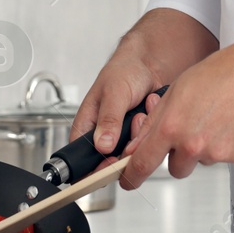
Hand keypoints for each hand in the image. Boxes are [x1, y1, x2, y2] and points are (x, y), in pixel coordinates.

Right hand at [70, 8, 219, 156]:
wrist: (150, 64)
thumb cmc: (124, 71)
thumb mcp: (114, 93)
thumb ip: (108, 119)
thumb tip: (102, 145)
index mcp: (87, 126)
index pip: (82, 159)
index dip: (95, 168)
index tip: (112, 164)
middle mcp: (103, 135)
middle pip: (110, 162)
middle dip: (125, 147)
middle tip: (134, 126)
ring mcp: (123, 137)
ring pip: (131, 154)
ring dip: (139, 136)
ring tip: (141, 112)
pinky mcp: (139, 136)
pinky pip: (146, 145)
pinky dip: (151, 130)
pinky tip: (150, 110)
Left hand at [120, 33, 233, 187]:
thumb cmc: (223, 72)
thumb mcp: (177, 89)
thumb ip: (155, 122)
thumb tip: (138, 145)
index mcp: (172, 126)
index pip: (142, 163)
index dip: (131, 176)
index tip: (127, 180)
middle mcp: (193, 144)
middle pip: (175, 168)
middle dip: (179, 156)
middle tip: (192, 129)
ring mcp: (217, 153)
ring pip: (202, 160)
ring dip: (205, 147)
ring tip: (218, 117)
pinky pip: (226, 157)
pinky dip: (228, 144)